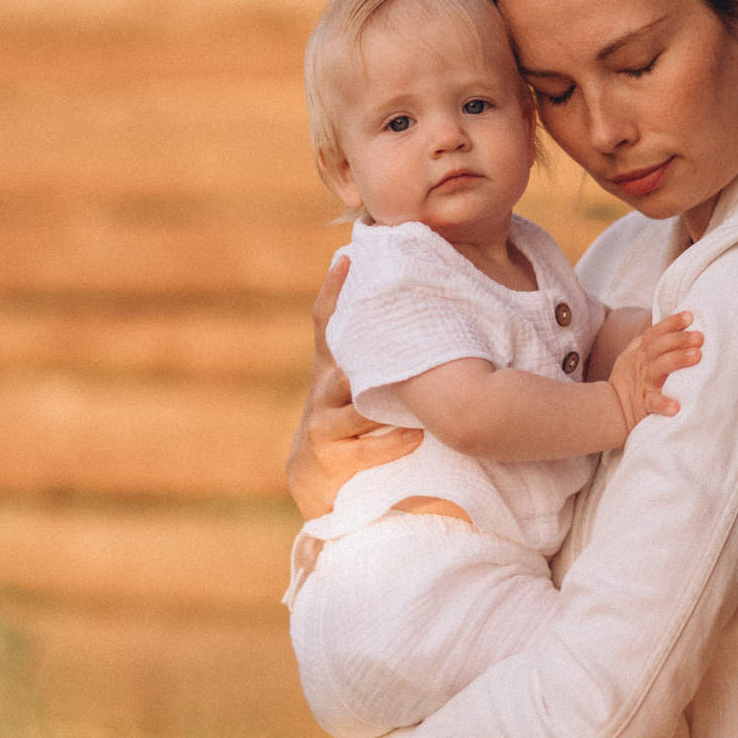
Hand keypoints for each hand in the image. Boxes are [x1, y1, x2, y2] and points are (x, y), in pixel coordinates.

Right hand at [287, 255, 421, 518]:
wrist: (317, 481)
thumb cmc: (349, 424)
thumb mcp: (355, 385)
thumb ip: (374, 354)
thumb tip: (408, 311)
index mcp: (330, 367)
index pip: (326, 321)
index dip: (334, 289)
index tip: (348, 257)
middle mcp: (322, 388)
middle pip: (343, 357)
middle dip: (367, 343)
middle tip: (397, 321)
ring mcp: (321, 422)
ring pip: (357, 403)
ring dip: (387, 398)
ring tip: (421, 390)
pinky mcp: (327, 456)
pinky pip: (364, 447)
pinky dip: (391, 442)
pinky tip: (415, 436)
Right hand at [606, 311, 701, 437]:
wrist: (614, 410)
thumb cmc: (630, 380)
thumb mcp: (633, 356)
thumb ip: (648, 342)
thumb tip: (669, 326)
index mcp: (642, 353)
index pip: (655, 333)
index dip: (671, 323)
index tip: (689, 316)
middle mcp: (644, 366)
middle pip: (659, 347)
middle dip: (679, 339)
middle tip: (700, 336)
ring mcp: (644, 384)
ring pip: (659, 368)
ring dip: (677, 359)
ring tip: (697, 355)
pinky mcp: (645, 405)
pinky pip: (653, 403)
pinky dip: (664, 404)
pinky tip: (676, 406)